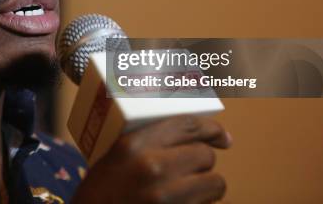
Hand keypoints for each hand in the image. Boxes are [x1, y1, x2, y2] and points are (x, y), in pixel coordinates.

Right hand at [72, 115, 231, 203]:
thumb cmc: (100, 193)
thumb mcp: (115, 156)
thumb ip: (148, 142)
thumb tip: (189, 135)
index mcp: (134, 145)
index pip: (187, 125)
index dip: (211, 128)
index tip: (223, 136)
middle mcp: (153, 167)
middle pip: (205, 154)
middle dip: (203, 162)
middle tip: (192, 169)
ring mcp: (167, 197)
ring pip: (214, 183)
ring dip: (207, 187)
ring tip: (190, 191)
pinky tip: (185, 203)